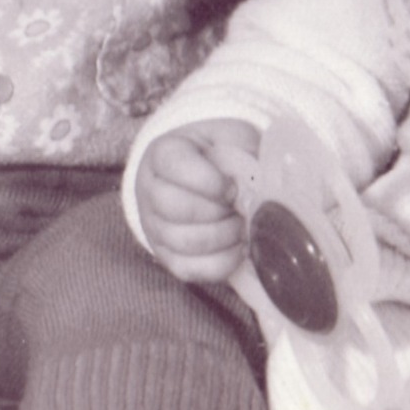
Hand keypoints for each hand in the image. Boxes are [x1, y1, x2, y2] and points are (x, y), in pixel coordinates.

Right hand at [136, 119, 260, 282]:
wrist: (198, 176)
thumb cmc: (218, 156)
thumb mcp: (232, 139)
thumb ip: (244, 151)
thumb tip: (260, 181)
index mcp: (163, 153)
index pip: (176, 166)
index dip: (210, 180)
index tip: (233, 187)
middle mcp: (149, 191)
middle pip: (175, 208)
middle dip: (218, 212)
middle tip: (241, 208)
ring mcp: (154, 227)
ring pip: (183, 242)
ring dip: (223, 237)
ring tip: (242, 226)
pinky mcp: (167, 257)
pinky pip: (190, 269)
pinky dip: (221, 263)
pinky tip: (238, 247)